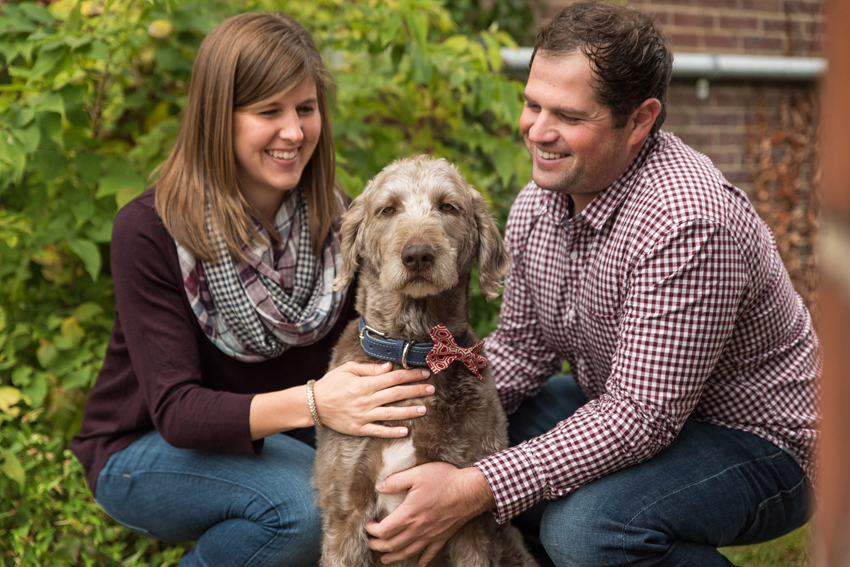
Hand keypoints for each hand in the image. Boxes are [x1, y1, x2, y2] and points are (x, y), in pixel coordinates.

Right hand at [314, 361, 433, 436]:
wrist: (313, 404)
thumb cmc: (332, 384)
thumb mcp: (348, 369)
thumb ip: (369, 369)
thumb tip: (389, 367)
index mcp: (364, 384)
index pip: (394, 378)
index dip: (411, 375)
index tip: (424, 373)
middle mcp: (366, 400)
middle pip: (396, 395)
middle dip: (416, 391)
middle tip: (432, 389)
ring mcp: (363, 416)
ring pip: (391, 414)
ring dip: (409, 412)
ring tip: (425, 409)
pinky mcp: (359, 429)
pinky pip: (378, 431)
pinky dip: (392, 432)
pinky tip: (405, 431)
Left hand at [365, 462, 495, 565]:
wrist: (470, 491)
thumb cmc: (444, 480)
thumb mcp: (417, 474)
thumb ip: (396, 481)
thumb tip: (379, 487)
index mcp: (408, 515)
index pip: (384, 530)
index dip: (373, 531)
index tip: (369, 526)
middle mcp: (418, 529)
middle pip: (393, 545)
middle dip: (379, 546)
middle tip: (371, 543)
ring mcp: (431, 535)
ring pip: (408, 551)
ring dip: (394, 556)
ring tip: (385, 559)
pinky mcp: (442, 536)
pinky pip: (431, 552)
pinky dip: (423, 559)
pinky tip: (420, 563)